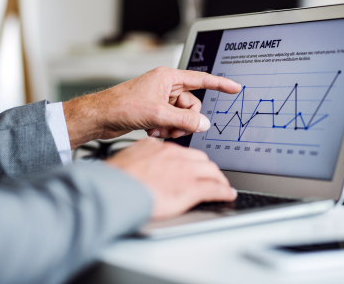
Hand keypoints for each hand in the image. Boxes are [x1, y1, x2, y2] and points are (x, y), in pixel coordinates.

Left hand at [63, 67, 240, 147]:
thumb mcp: (157, 114)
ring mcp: (159, 99)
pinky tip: (152, 132)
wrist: (100, 117)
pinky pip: (170, 121)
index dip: (220, 84)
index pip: (201, 80)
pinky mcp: (153, 110)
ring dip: (174, 127)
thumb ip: (184, 121)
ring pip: (181, 116)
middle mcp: (165, 86)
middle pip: (191, 105)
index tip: (235, 88)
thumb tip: (204, 125)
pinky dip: (165, 129)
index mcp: (168, 77)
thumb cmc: (121, 106)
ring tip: (159, 131)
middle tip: (173, 128)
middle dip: (185, 119)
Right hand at [106, 138, 236, 219]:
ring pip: (210, 171)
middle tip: (209, 176)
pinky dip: (223, 192)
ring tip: (222, 185)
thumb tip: (140, 159)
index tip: (190, 166)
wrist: (116, 190)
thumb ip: (139, 156)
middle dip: (206, 168)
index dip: (189, 161)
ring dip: (218, 179)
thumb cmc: (116, 179)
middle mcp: (174, 156)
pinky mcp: (190, 188)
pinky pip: (214, 188)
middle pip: (200, 159)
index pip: (181, 151)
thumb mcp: (127, 157)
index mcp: (159, 148)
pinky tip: (227, 194)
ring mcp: (184, 171)